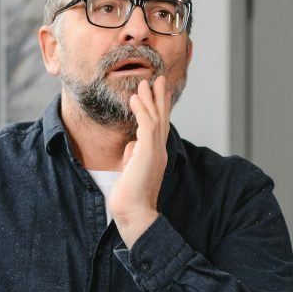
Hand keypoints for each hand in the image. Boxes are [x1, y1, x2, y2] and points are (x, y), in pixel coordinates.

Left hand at [110, 75, 171, 246]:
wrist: (134, 213)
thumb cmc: (130, 196)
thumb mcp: (131, 170)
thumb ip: (133, 155)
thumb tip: (131, 144)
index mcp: (155, 155)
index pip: (159, 127)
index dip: (158, 108)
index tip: (156, 93)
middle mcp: (159, 151)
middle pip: (162, 118)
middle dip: (160, 97)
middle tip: (160, 79)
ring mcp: (155, 151)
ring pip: (155, 118)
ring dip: (150, 99)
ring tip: (145, 82)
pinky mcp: (148, 152)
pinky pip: (146, 125)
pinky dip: (141, 110)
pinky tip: (136, 98)